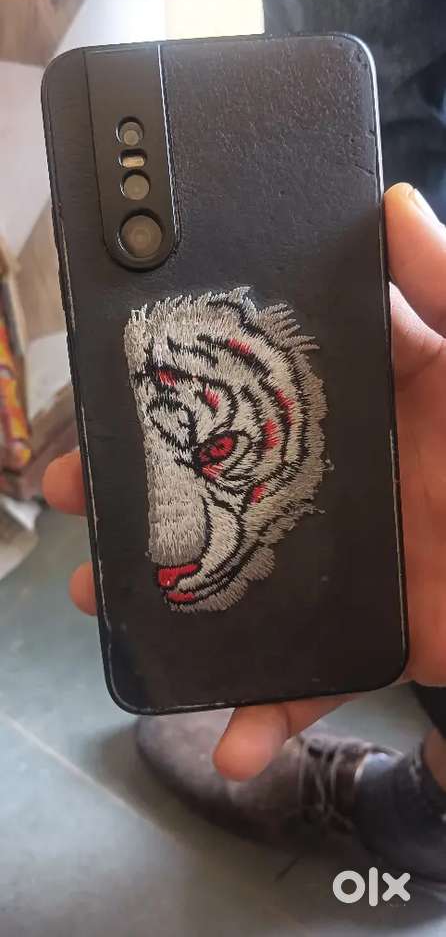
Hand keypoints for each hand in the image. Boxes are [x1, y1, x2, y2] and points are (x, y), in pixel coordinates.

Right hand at [43, 183, 445, 780]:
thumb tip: (390, 207)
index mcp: (369, 407)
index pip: (261, 384)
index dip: (188, 384)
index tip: (120, 384)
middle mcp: (342, 481)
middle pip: (222, 479)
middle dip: (142, 485)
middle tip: (78, 486)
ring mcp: (347, 562)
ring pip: (236, 574)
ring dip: (164, 593)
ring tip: (98, 597)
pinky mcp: (366, 634)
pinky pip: (305, 676)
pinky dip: (266, 711)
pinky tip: (232, 741)